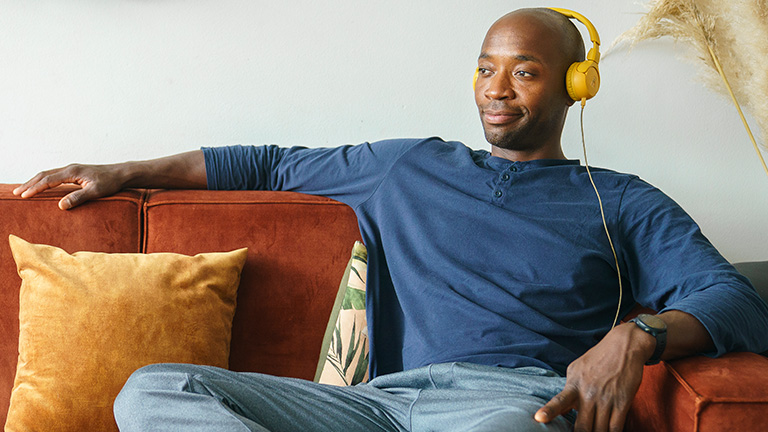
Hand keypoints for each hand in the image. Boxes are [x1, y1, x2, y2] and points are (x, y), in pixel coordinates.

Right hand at [13, 163, 126, 209]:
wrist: (121, 174)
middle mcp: (70, 168)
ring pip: (48, 174)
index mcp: (72, 172)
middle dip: (29, 183)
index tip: (23, 195)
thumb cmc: (111, 182)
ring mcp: (72, 170)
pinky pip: (55, 175)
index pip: (48, 180)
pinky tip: (42, 186)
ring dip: (35, 181)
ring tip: (24, 189)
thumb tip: (61, 205)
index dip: (35, 188)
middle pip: (44, 175)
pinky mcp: (75, 173)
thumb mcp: (95, 192)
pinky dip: (44, 180)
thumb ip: (78, 198)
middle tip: (16, 193)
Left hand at [534, 322, 654, 431]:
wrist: (623, 346)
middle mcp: (589, 394)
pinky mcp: (623, 402)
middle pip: (583, 427)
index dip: (549, 411)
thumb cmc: (597, 358)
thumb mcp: (576, 369)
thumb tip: (561, 409)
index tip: (539, 418)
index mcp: (574, 385)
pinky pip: (616, 428)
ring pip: (600, 431)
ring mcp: (606, 399)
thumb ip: (568, 390)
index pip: (559, 401)